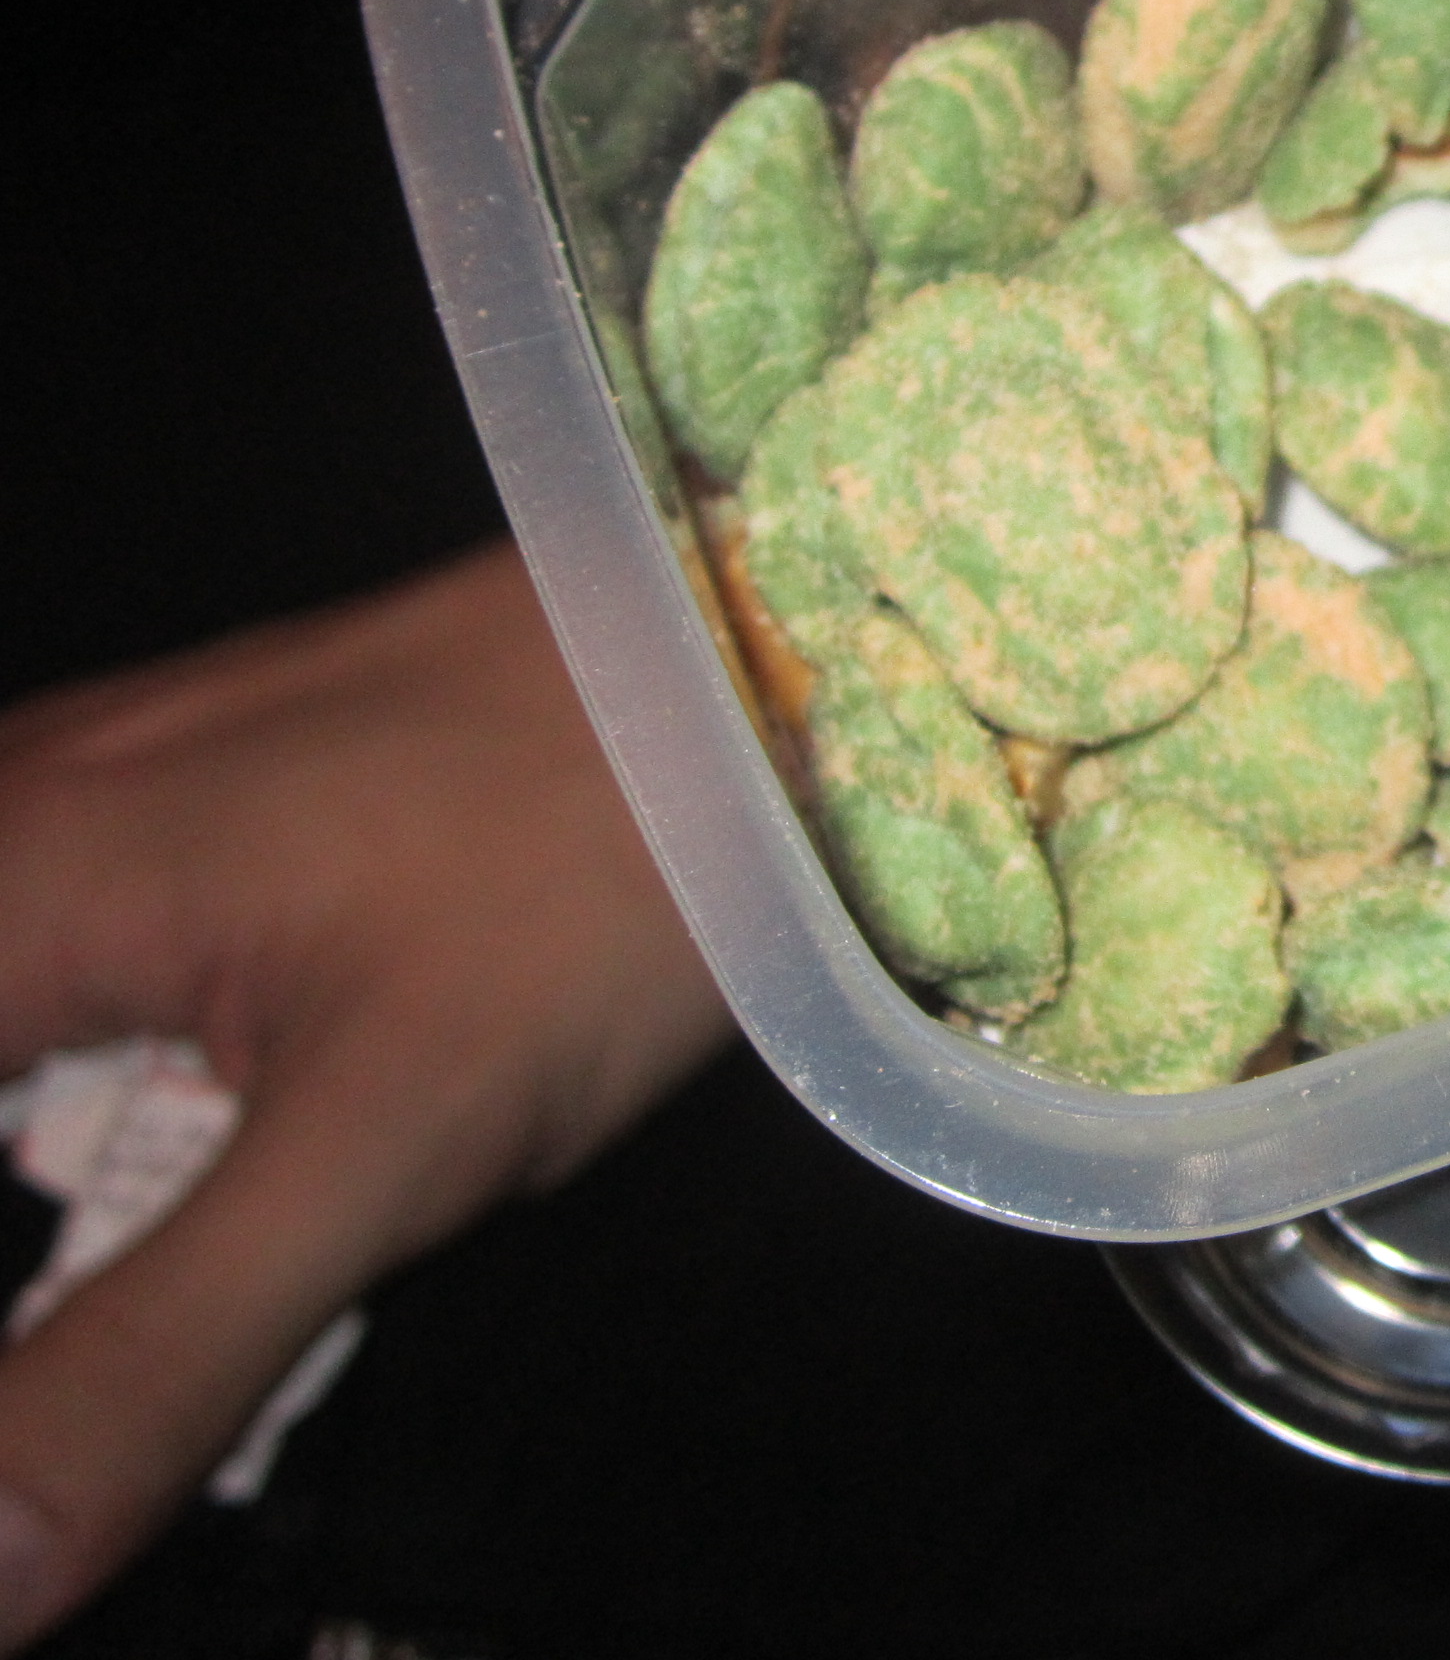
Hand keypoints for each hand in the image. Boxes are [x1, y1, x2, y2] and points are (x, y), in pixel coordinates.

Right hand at [0, 542, 731, 1649]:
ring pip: (16, 1019)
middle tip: (94, 1365)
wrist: (784, 641)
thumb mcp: (377, 1150)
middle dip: (42, 1226)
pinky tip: (178, 1135)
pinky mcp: (208, 788)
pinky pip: (71, 951)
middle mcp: (17, 809)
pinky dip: (88, 1072)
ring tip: (118, 1295)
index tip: (46, 1397)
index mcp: (5, 886)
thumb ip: (148, 1359)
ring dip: (61, 1150)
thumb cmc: (602, 866)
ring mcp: (110, 780)